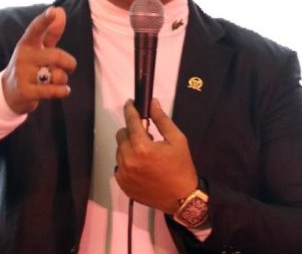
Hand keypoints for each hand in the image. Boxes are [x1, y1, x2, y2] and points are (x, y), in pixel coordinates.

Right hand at [1, 6, 76, 113]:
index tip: (52, 10)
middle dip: (69, 63)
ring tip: (56, 80)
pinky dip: (63, 90)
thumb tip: (60, 11)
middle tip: (69, 67)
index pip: (36, 29)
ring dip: (63, 79)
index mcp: (27, 44)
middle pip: (56, 56)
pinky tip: (63, 90)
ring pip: (57, 75)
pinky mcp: (26, 92)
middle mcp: (23, 57)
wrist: (8, 91)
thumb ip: (51, 31)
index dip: (45, 20)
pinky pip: (52, 91)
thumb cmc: (29, 65)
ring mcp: (23, 75)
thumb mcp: (37, 48)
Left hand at [115, 98, 197, 213]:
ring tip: (145, 153)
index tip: (130, 103)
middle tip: (145, 135)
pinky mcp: (122, 184)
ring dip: (129, 147)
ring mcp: (124, 173)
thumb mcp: (177, 140)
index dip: (130, 109)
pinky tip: (140, 166)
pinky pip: (119, 166)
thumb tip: (152, 103)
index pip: (131, 121)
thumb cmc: (181, 167)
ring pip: (119, 151)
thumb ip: (162, 120)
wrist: (181, 198)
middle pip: (121, 135)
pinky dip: (127, 162)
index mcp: (143, 147)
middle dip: (131, 131)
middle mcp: (129, 160)